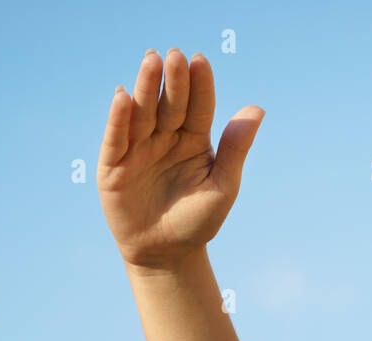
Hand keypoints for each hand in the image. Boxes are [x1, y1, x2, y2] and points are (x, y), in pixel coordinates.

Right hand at [97, 48, 264, 271]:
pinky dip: (118, 118)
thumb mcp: (223, 187)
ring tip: (151, 61)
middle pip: (169, 103)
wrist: (167, 255)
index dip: (199, 85)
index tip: (201, 61)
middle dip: (172, 80)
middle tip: (175, 55)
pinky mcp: (114, 165)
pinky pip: (116, 138)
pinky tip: (123, 96)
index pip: (197, 107)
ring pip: (142, 113)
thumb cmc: (198, 221)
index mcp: (193, 139)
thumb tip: (257, 109)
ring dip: (145, 87)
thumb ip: (235, 150)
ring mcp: (138, 148)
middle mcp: (165, 137)